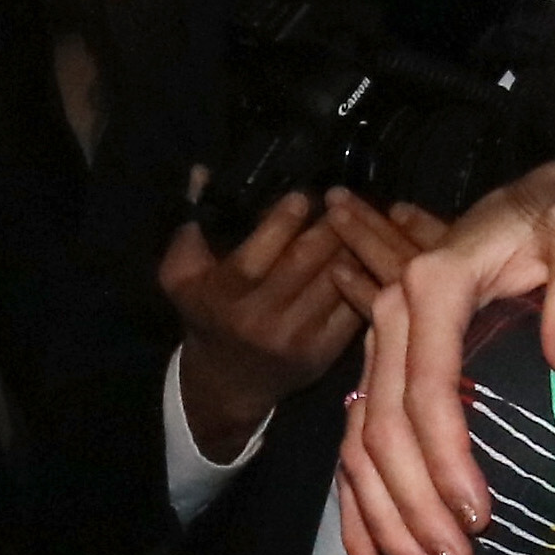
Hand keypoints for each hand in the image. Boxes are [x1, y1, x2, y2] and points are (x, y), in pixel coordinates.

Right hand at [162, 187, 365, 465]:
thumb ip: (190, 224)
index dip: (284, 220)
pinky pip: (354, 305)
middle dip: (330, 224)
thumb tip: (203, 173)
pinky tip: (373, 251)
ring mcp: (298, 338)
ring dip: (355, 244)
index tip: (305, 194)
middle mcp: (261, 319)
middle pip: (307, 262)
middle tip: (344, 197)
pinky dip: (367, 275)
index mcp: (224, 296)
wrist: (229, 382)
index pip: (259, 253)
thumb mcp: (181, 275)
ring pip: (337, 280)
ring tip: (366, 216)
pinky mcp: (326, 352)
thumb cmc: (206, 314)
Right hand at [337, 165, 554, 554]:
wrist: (541, 196)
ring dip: (385, 518)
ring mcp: (384, 345)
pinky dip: (359, 506)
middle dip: (414, 506)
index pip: (428, 390)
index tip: (478, 517)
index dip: (447, 460)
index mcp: (434, 286)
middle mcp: (394, 316)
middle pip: (384, 428)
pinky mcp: (388, 368)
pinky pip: (358, 444)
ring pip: (361, 445)